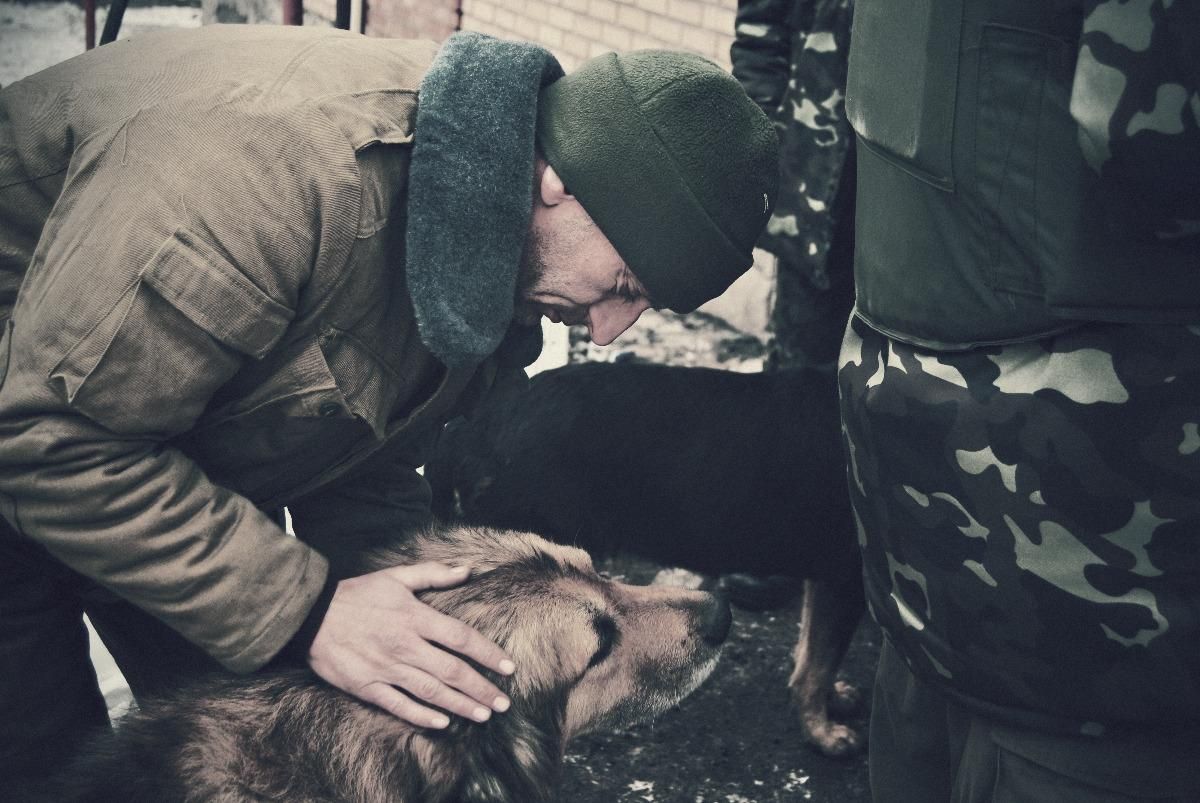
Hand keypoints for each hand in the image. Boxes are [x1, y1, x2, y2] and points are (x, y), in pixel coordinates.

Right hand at [307, 561, 514, 728]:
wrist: (311, 616)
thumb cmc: (356, 594)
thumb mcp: (395, 576)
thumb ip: (433, 574)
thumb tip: (467, 569)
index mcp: (415, 618)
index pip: (461, 638)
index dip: (488, 654)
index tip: (508, 667)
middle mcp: (405, 645)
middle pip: (452, 672)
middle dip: (481, 689)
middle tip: (503, 704)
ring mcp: (386, 668)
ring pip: (431, 692)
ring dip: (461, 706)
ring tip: (483, 716)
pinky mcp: (367, 686)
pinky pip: (400, 706)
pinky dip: (422, 716)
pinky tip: (443, 723)